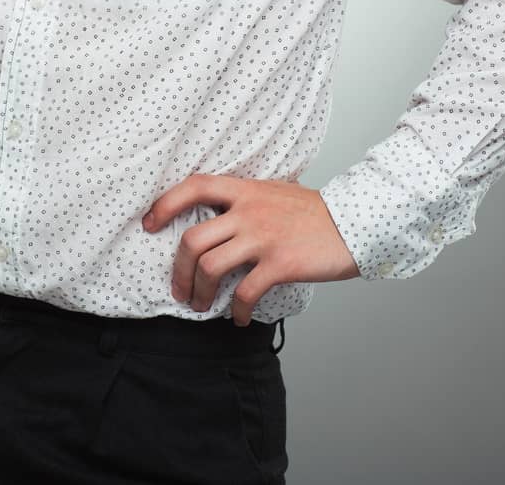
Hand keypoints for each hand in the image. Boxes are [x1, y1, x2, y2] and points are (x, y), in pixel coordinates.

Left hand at [141, 175, 361, 325]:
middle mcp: (249, 211)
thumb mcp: (273, 192)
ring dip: (200, 293)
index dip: (165, 204)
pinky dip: (236, 310)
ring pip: (210, 267)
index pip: (193, 186)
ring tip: (202, 305)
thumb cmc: (313, 212)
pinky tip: (238, 317)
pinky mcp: (280, 264)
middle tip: (179, 289)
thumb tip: (215, 216)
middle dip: (178, 271)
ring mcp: (263, 238)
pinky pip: (245, 292)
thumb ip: (244, 200)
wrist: (355, 223)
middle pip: (192, 240)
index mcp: (244, 190)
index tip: (150, 224)